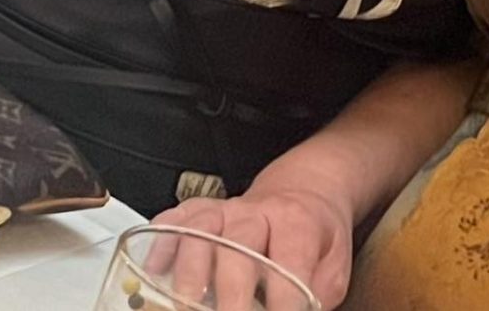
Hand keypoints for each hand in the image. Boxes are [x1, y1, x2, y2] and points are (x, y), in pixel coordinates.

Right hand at [152, 186, 353, 309]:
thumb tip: (306, 310)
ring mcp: (223, 210)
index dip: (284, 298)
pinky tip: (154, 269)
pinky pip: (174, 220)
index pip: (290, 260)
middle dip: (231, 291)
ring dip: (190, 270)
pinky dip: (162, 243)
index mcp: (296, 222)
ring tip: (187, 303)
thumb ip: (320, 291)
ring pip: (201, 230)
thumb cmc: (314, 233)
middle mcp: (256, 213)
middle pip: (238, 244)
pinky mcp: (198, 211)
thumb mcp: (334, 262)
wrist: (301, 191)